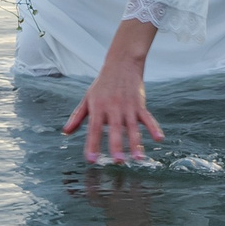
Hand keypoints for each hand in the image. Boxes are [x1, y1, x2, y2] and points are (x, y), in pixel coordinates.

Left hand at [63, 20, 162, 162]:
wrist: (122, 63)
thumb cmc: (102, 85)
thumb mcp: (87, 98)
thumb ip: (77, 117)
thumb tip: (65, 133)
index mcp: (98, 107)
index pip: (94, 128)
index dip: (93, 144)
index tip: (91, 159)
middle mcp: (113, 108)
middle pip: (115, 129)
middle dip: (117, 145)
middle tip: (117, 161)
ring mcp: (128, 106)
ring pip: (133, 127)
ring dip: (136, 143)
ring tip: (138, 158)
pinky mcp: (140, 104)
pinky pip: (148, 118)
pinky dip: (154, 128)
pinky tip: (159, 139)